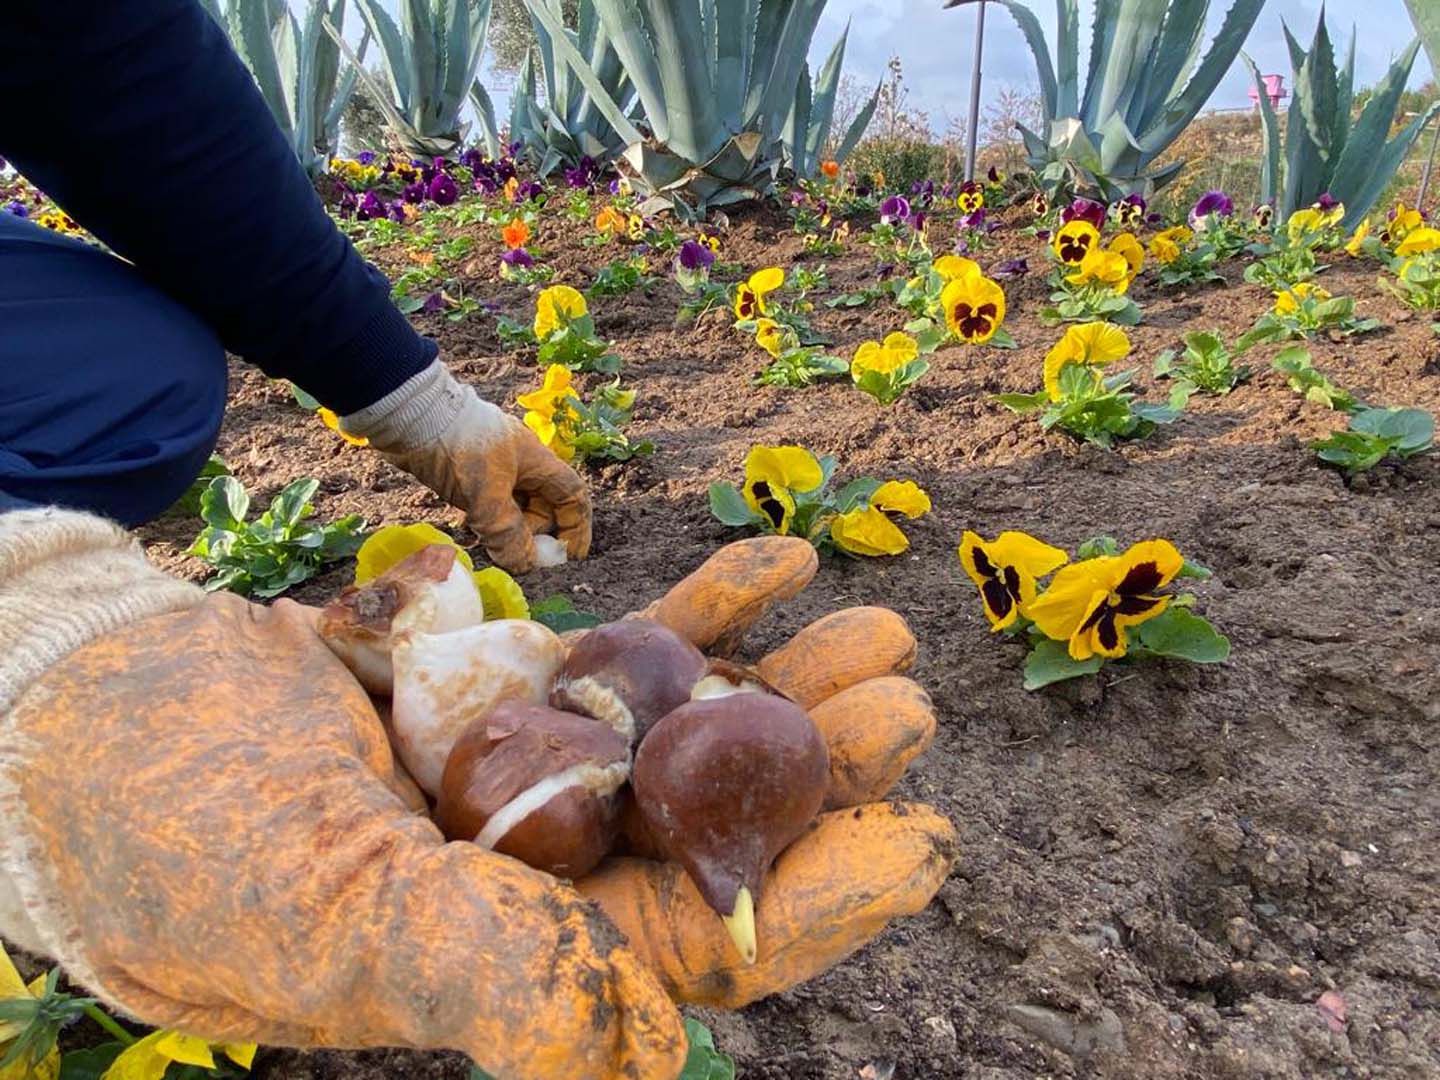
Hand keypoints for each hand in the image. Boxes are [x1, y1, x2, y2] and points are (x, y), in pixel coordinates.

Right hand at [2, 539, 951, 1079]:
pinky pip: (625, 652)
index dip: (819, 899)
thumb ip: (482, 974)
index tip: (924, 839)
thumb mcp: (327, 913)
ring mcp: (532, 773)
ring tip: (877, 626)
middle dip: (822, 772)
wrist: (96, 709)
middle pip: (720, 827)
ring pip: (689, 733)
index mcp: (521, 957)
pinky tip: (769, 561)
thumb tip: (647, 1053)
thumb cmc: (188, 830)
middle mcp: (544, 872)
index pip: (705, 945)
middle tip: (908, 703)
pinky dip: (697, 610)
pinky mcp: (505, 690)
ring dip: (783, 684)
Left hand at [342, 362, 589, 572]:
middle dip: (535, 533)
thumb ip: (508, 532)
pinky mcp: (469, 473)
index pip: (572, 495)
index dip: (577, 527)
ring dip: (507, 530)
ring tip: (489, 542)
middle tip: (516, 553)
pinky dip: (486, 522)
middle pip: (543, 506)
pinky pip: (488, 504)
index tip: (570, 557)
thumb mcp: (486, 494)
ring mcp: (494, 468)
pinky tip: (470, 529)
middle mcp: (521, 464)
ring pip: (513, 507)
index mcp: (537, 461)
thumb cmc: (458, 447)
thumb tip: (525, 564)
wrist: (410, 415)